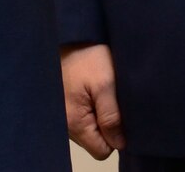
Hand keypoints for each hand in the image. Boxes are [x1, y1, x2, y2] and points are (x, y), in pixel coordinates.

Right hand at [60, 43, 123, 158]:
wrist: (71, 34)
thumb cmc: (87, 56)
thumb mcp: (106, 85)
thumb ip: (112, 117)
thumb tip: (120, 143)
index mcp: (74, 123)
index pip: (102, 151)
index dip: (116, 137)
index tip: (121, 115)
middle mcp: (65, 125)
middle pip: (96, 141)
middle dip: (108, 125)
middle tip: (113, 99)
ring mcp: (64, 116)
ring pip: (91, 129)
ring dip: (101, 115)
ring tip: (102, 91)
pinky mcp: (65, 105)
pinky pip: (84, 117)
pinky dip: (92, 107)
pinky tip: (94, 90)